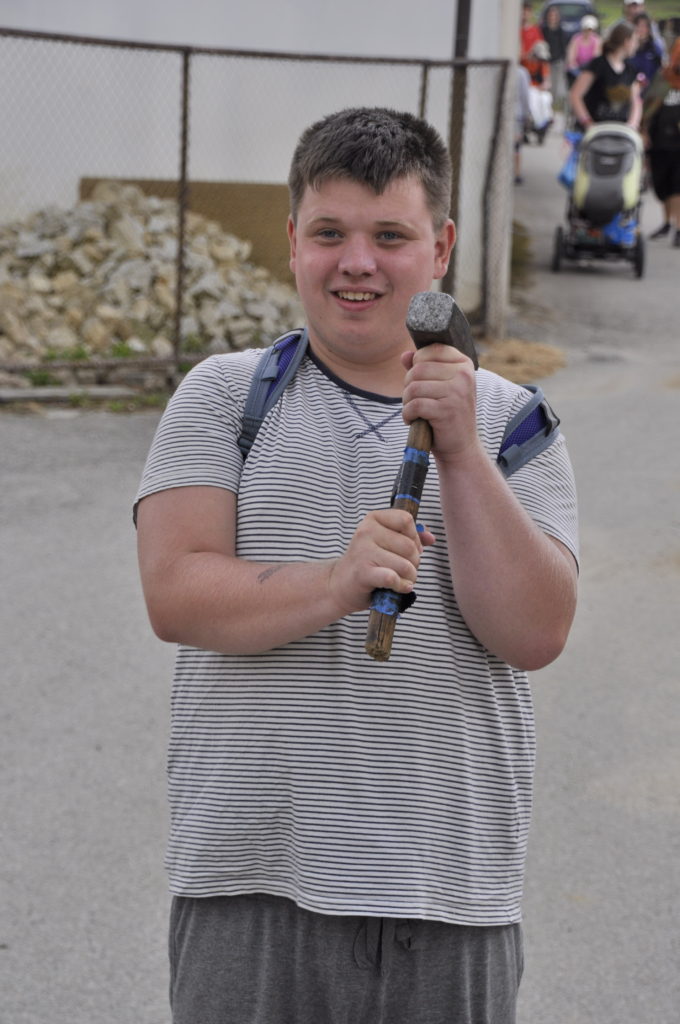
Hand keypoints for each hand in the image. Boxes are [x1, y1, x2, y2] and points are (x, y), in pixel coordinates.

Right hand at [327, 509, 433, 614]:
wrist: (341, 584)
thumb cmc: (368, 562)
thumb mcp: (387, 543)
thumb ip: (410, 537)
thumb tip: (430, 537)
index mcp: (374, 519)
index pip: (406, 520)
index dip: (415, 537)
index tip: (409, 550)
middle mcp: (366, 531)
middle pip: (409, 546)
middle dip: (414, 563)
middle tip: (404, 570)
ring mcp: (363, 551)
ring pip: (405, 565)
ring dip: (409, 577)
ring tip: (401, 580)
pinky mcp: (362, 572)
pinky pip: (393, 577)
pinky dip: (401, 586)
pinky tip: (398, 587)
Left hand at [400, 345, 479, 463]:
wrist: (460, 446)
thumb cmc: (447, 414)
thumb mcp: (438, 387)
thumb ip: (422, 368)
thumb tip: (405, 354)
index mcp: (464, 364)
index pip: (430, 351)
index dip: (417, 365)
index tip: (422, 382)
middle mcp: (464, 375)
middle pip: (418, 369)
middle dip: (409, 386)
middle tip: (415, 401)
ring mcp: (457, 392)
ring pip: (413, 387)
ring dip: (407, 402)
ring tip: (415, 411)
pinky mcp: (447, 410)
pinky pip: (414, 405)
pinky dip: (408, 414)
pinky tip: (414, 420)